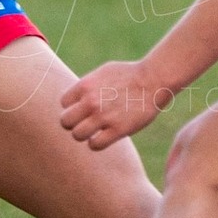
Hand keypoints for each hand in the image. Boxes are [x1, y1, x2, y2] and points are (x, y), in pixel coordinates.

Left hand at [59, 59, 175, 150]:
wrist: (153, 80)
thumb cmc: (129, 74)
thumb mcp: (102, 72)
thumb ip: (86, 86)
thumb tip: (74, 99)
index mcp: (85, 86)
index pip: (63, 103)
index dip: (72, 107)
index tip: (83, 108)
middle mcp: (91, 102)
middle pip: (65, 121)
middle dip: (73, 123)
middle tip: (84, 122)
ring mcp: (104, 117)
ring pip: (77, 135)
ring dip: (84, 135)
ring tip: (94, 131)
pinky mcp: (118, 130)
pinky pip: (95, 145)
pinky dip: (96, 143)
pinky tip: (104, 137)